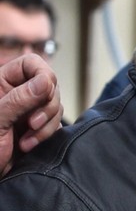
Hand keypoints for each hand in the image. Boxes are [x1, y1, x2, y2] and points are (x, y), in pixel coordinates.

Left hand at [0, 54, 61, 175]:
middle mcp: (16, 94)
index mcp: (1, 84)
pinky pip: (55, 123)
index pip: (31, 64)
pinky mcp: (36, 128)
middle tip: (32, 123)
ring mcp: (27, 111)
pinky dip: (47, 135)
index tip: (44, 92)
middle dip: (46, 106)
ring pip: (54, 105)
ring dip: (45, 125)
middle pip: (49, 85)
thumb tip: (46, 81)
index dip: (42, 74)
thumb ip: (19, 99)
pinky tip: (30, 146)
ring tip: (27, 141)